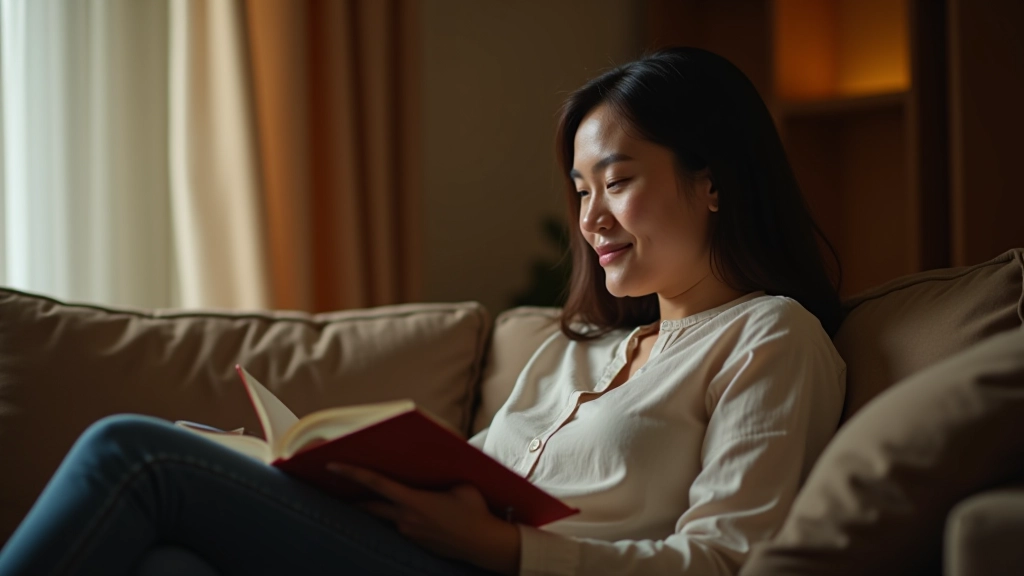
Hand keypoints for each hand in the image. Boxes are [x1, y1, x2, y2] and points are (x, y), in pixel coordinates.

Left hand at [326, 463, 520, 574]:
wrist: (483, 544)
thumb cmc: (474, 511)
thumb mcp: (460, 485)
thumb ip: (439, 478)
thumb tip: (431, 469)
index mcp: (414, 501)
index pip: (376, 484)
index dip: (352, 474)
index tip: (332, 466)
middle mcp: (406, 519)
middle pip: (369, 507)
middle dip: (353, 497)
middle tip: (336, 486)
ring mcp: (409, 533)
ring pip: (385, 517)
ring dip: (379, 508)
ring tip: (370, 497)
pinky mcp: (416, 543)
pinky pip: (400, 526)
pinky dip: (397, 517)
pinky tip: (405, 511)